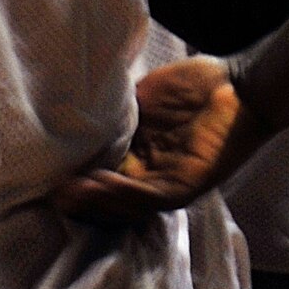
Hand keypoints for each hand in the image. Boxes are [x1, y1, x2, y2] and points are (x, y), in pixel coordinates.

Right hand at [51, 56, 270, 224]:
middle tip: (51, 191)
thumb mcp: (145, 96)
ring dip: (97, 199)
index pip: (100, 174)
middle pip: (108, 197)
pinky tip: (104, 184)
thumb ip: (116, 110)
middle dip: (80, 198)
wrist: (240, 84)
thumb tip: (79, 109)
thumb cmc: (195, 85)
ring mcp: (167, 182)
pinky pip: (151, 197)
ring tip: (70, 192)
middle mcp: (150, 173)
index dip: (76, 176)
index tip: (48, 173)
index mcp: (139, 155)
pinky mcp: (186, 186)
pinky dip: (125, 194)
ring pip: (125, 203)